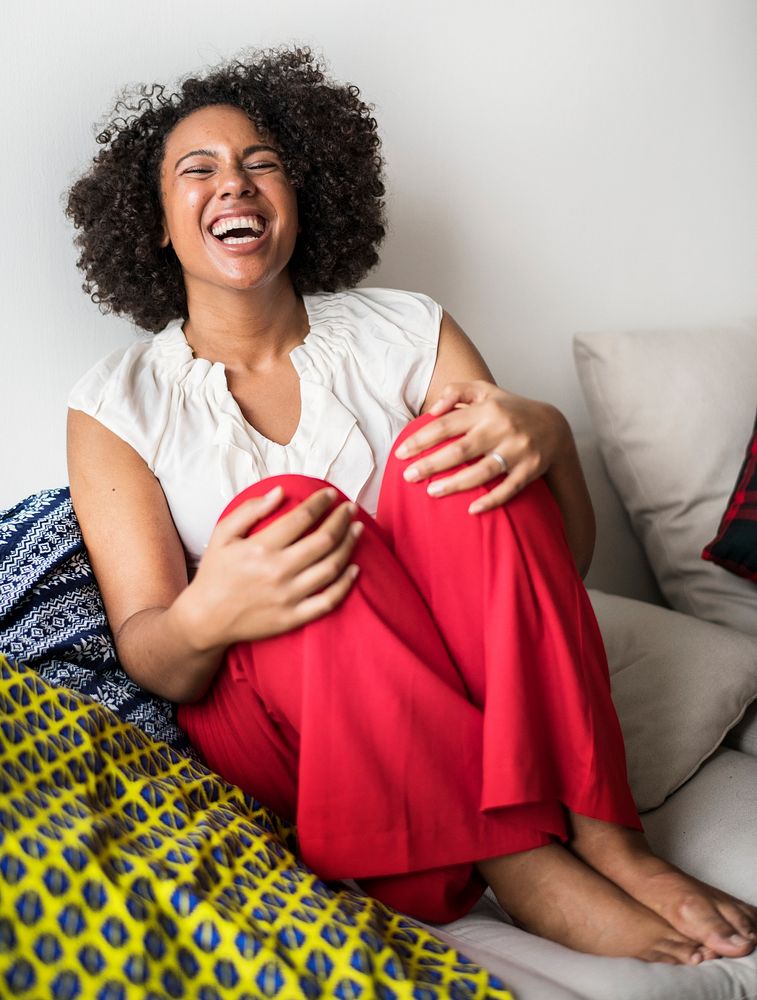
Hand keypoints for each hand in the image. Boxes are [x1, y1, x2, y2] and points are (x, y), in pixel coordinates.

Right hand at [176, 485, 362, 650]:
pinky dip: (346, 584)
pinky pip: (328, 600)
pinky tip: (355, 568)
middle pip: (324, 540)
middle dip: (342, 519)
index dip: (321, 503)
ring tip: (357, 530)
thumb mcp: (222, 535)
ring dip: (349, 545)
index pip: (302, 518)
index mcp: (261, 547)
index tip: (330, 495)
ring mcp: (288, 596)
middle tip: (351, 508)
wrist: (206, 619)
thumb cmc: (215, 573)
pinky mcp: (294, 617)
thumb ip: (250, 510)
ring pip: (331, 567)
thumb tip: (280, 492)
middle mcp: (278, 571)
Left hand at [395, 380, 570, 512]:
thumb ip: (456, 392)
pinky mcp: (530, 470)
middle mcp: (501, 429)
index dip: (421, 440)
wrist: (554, 426)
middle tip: (408, 477)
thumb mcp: (485, 391)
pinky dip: (491, 500)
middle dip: (431, 464)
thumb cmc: (509, 410)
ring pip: (483, 471)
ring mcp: (517, 451)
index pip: (447, 425)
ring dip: (456, 484)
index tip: (400, 453)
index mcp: (486, 410)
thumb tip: (432, 409)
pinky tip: (471, 510)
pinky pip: (509, 489)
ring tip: (432, 492)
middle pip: (460, 450)